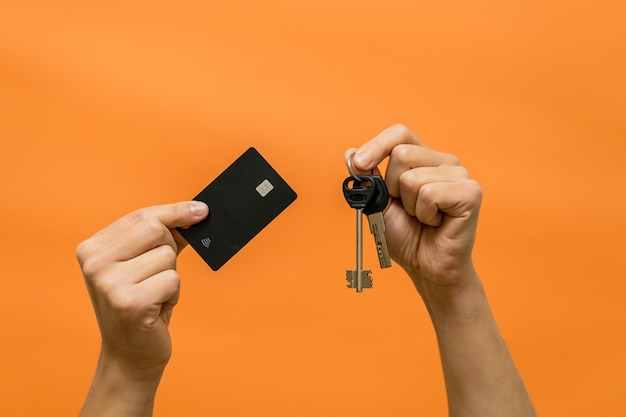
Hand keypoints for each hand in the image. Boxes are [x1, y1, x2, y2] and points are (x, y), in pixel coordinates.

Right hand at [76, 201, 207, 378]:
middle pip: (156, 230)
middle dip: (169, 251)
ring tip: (153, 296)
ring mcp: (109, 283)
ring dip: (170, 278)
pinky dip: (172, 295)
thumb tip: (199, 211)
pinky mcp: (130, 302)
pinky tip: (155, 309)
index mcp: (92, 248)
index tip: (201, 210)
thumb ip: (165, 235)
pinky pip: (173, 280)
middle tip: (156, 275)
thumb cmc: (141, 304)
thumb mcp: (145, 263)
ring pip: (167, 257)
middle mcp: (94, 262)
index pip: (141, 216)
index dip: (174, 212)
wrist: (129, 355)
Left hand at [346, 124, 481, 288]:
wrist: (425, 266)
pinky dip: (425, 214)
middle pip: (402, 154)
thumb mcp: (378, 202)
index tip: (359, 164)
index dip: (377, 145)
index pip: (400, 133)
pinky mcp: (470, 192)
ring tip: (424, 218)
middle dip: (393, 188)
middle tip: (407, 209)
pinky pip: (429, 194)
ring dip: (410, 206)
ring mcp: (459, 174)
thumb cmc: (406, 235)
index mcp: (423, 158)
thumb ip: (367, 177)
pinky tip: (436, 223)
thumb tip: (350, 153)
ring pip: (413, 179)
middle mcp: (443, 161)